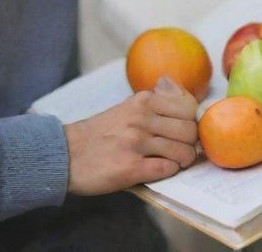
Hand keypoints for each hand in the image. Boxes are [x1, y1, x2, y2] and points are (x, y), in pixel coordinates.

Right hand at [63, 76, 198, 194]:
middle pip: (189, 130)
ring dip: (182, 160)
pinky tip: (161, 170)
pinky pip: (167, 169)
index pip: (189, 107)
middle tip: (182, 149)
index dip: (193, 121)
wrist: (67, 154)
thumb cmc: (101, 132)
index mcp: (143, 100)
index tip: (187, 130)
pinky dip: (170, 171)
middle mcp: (141, 118)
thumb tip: (178, 90)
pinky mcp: (130, 168)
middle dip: (190, 143)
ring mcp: (136, 143)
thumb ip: (155, 100)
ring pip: (182, 151)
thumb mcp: (128, 107)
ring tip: (175, 162)